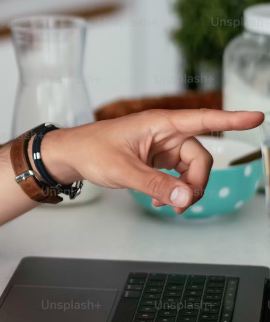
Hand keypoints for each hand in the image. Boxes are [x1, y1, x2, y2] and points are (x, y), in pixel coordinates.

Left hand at [41, 109, 264, 213]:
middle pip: (200, 157)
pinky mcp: (156, 159)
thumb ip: (155, 184)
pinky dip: (173, 190)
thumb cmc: (91, 151)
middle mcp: (164, 132)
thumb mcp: (123, 170)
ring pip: (191, 169)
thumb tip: (185, 198)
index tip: (256, 117)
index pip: (203, 119)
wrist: (70, 155)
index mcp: (158, 123)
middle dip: (196, 182)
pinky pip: (177, 176)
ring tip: (165, 204)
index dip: (231, 120)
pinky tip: (160, 200)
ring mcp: (161, 146)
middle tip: (181, 204)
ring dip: (184, 189)